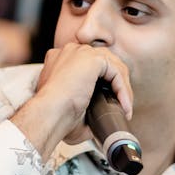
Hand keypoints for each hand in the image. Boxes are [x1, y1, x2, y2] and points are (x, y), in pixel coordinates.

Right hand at [11, 42, 132, 161]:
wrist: (48, 116)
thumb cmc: (55, 118)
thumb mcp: (69, 108)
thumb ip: (84, 108)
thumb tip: (99, 122)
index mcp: (59, 61)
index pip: (89, 66)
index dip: (103, 84)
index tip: (109, 102)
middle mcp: (69, 52)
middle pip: (104, 64)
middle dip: (116, 85)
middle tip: (121, 106)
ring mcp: (80, 52)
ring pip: (113, 67)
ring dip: (122, 88)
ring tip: (125, 109)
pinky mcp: (92, 58)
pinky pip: (116, 72)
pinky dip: (123, 89)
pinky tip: (124, 106)